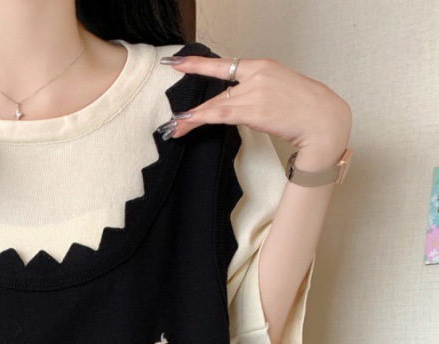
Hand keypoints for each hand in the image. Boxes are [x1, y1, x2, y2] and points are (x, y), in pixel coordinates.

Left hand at [159, 55, 351, 168]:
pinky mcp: (254, 110)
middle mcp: (257, 75)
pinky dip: (201, 119)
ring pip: (215, 105)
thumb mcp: (279, 89)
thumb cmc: (305, 108)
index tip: (178, 63)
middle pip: (216, 90)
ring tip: (174, 128)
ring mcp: (255, 91)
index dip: (198, 64)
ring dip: (192, 119)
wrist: (323, 119)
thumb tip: (237, 102)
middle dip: (193, 106)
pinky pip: (220, 114)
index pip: (224, 64)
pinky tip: (187, 123)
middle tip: (171, 116)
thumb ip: (257, 91)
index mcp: (263, 66)